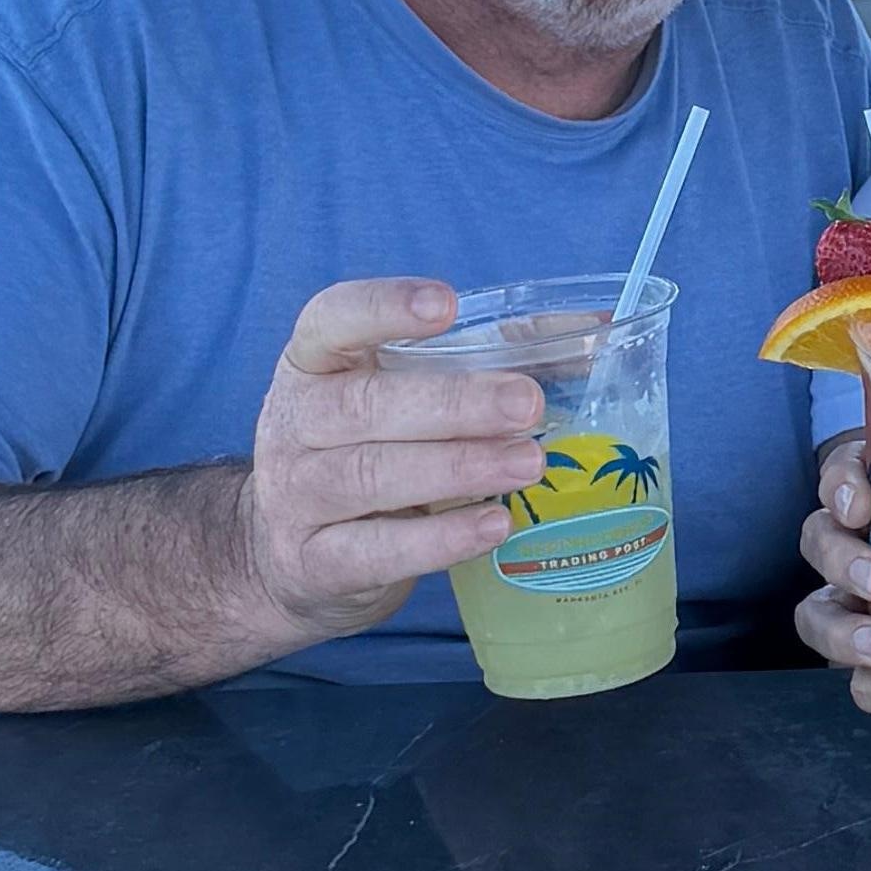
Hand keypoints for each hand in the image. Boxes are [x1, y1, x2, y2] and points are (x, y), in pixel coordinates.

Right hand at [231, 280, 545, 654]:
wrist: (282, 559)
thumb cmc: (363, 453)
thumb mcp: (396, 399)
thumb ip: (478, 360)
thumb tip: (589, 331)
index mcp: (313, 365)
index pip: (331, 319)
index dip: (383, 308)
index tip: (445, 306)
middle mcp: (294, 424)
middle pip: (365, 406)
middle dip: (454, 404)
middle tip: (527, 404)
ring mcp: (296, 497)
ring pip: (372, 476)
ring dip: (458, 468)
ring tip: (529, 463)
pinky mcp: (316, 563)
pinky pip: (379, 550)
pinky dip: (442, 539)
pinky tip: (495, 524)